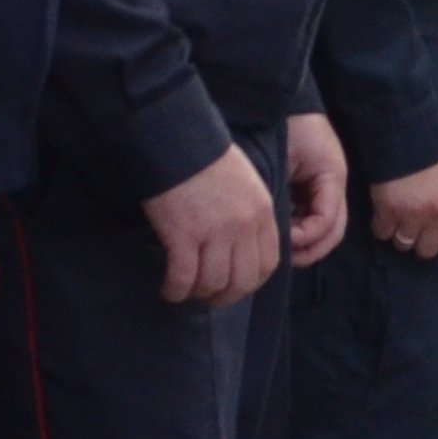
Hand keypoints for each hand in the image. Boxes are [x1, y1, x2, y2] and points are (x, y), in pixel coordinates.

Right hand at [143, 142, 279, 307]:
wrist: (176, 141)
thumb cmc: (207, 158)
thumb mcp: (246, 183)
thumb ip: (250, 214)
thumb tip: (243, 245)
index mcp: (261, 213)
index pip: (268, 263)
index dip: (251, 282)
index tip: (236, 286)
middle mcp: (242, 227)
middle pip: (242, 280)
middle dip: (226, 296)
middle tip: (210, 297)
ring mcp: (213, 233)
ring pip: (212, 282)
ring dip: (199, 294)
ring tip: (187, 292)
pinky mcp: (182, 235)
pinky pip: (183, 278)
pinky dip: (176, 290)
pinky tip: (169, 290)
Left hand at [283, 112, 348, 269]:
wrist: (281, 102)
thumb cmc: (285, 126)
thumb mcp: (284, 161)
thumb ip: (284, 197)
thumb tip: (277, 232)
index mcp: (332, 178)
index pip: (329, 221)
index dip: (307, 236)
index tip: (283, 239)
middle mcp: (334, 187)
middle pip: (334, 232)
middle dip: (311, 249)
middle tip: (284, 257)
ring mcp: (325, 188)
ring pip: (326, 229)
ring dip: (306, 243)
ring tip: (282, 248)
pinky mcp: (313, 188)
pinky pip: (313, 217)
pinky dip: (301, 230)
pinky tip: (282, 232)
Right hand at [368, 150, 437, 258]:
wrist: (405, 134)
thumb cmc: (431, 154)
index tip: (433, 238)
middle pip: (427, 251)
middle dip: (418, 242)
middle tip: (411, 229)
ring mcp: (412, 214)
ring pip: (403, 245)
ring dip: (398, 235)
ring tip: (395, 220)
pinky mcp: (388, 211)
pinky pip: (382, 233)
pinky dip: (380, 226)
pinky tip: (382, 213)